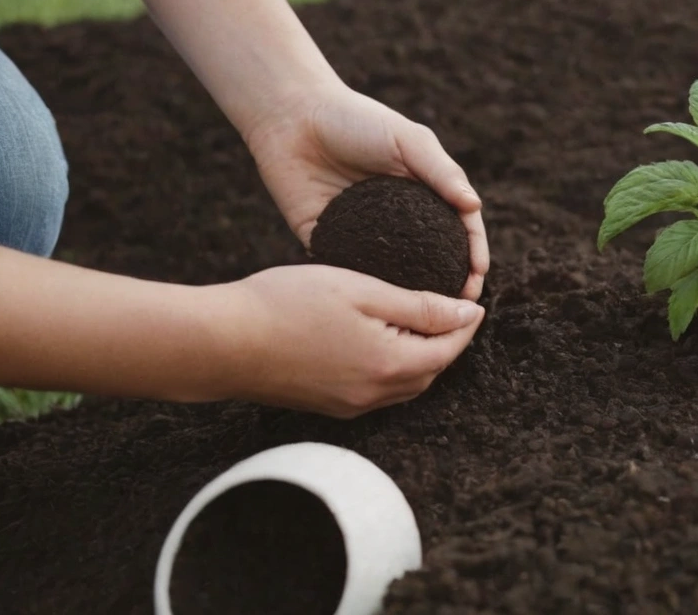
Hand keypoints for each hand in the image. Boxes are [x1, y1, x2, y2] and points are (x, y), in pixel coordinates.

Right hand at [217, 264, 484, 417]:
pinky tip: (380, 343)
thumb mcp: (362, 290)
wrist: (222, 342)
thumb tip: (468, 313)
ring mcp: (350, 406)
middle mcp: (375, 394)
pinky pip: (378, 392)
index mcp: (390, 365)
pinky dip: (392, 368)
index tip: (474, 300)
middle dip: (447, 343)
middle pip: (431, 371)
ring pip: (405, 385)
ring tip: (419, 323)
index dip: (466, 323)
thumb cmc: (287, 304)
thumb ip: (420, 305)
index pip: (450, 349)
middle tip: (451, 309)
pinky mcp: (328, 406)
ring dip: (421, 358)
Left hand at [246, 81, 488, 300]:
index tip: (478, 276)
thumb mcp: (407, 139)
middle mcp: (398, 218)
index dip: (473, 252)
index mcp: (422, 192)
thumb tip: (474, 206)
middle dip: (451, 283)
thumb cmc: (354, 119)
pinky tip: (383, 304)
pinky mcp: (328, 241)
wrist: (291, 118)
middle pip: (434, 258)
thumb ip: (441, 171)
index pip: (458, 228)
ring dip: (413, 294)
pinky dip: (369, 287)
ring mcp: (364, 233)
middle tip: (460, 306)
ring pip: (396, 271)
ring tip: (427, 314)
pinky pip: (353, 271)